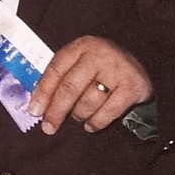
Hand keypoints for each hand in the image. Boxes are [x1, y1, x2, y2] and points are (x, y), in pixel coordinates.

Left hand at [27, 36, 151, 135]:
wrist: (140, 67)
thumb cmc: (102, 70)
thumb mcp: (81, 64)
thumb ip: (61, 78)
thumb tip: (38, 106)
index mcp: (82, 46)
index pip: (56, 69)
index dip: (43, 92)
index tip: (34, 110)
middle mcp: (99, 54)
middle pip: (70, 87)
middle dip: (56, 110)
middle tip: (48, 127)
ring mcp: (117, 70)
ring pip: (88, 102)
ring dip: (79, 116)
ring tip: (78, 118)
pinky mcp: (132, 87)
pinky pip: (107, 112)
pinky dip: (96, 122)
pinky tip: (90, 125)